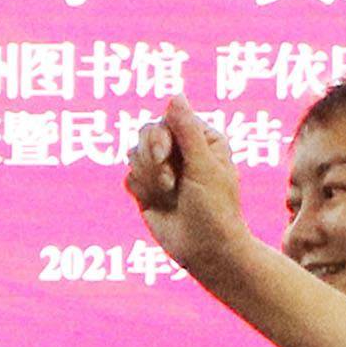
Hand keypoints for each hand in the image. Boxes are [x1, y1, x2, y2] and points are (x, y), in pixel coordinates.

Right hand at [123, 101, 252, 271]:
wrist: (207, 251)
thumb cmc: (216, 210)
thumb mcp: (204, 167)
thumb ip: (186, 131)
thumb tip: (175, 94)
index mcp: (202, 139)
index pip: (168, 119)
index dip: (159, 137)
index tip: (164, 157)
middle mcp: (181, 151)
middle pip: (146, 132)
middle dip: (151, 156)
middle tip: (168, 181)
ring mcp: (163, 171)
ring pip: (133, 154)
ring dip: (148, 175)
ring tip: (168, 193)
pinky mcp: (148, 190)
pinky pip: (129, 177)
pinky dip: (141, 190)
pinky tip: (157, 203)